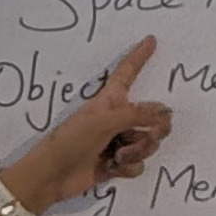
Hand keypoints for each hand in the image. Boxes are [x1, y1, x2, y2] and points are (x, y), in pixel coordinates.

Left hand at [4, 36, 174, 211]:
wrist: (52, 176)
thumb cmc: (70, 141)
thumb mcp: (103, 121)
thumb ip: (137, 115)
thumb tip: (164, 113)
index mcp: (110, 99)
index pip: (128, 72)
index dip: (139, 56)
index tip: (150, 39)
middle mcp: (116, 118)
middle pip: (152, 117)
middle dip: (155, 129)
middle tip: (150, 135)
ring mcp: (117, 141)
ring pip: (148, 142)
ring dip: (139, 150)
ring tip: (119, 155)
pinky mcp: (116, 163)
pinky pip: (138, 164)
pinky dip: (130, 167)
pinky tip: (113, 167)